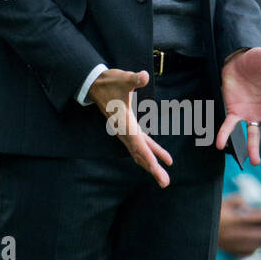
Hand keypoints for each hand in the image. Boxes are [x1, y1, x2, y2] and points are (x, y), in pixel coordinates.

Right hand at [88, 67, 173, 187]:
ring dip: (152, 167)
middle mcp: (125, 132)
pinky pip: (142, 146)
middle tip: (165, 183)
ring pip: (140, 154)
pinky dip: (152, 154)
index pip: (137, 142)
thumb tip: (143, 76)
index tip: (156, 168)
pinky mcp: (129, 130)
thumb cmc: (110, 82)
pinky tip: (163, 160)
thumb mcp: (122, 78)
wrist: (95, 85)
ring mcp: (126, 132)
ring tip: (164, 180)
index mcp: (124, 122)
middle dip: (152, 169)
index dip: (147, 155)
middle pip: (140, 154)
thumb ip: (134, 79)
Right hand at [218, 194, 260, 255]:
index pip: (252, 218)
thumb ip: (238, 200)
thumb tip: (249, 205)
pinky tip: (258, 246)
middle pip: (255, 235)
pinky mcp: (229, 249)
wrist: (201, 226)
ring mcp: (231, 243)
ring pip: (252, 246)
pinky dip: (253, 250)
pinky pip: (244, 253)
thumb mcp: (224, 201)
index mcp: (231, 219)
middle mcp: (232, 233)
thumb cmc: (215, 212)